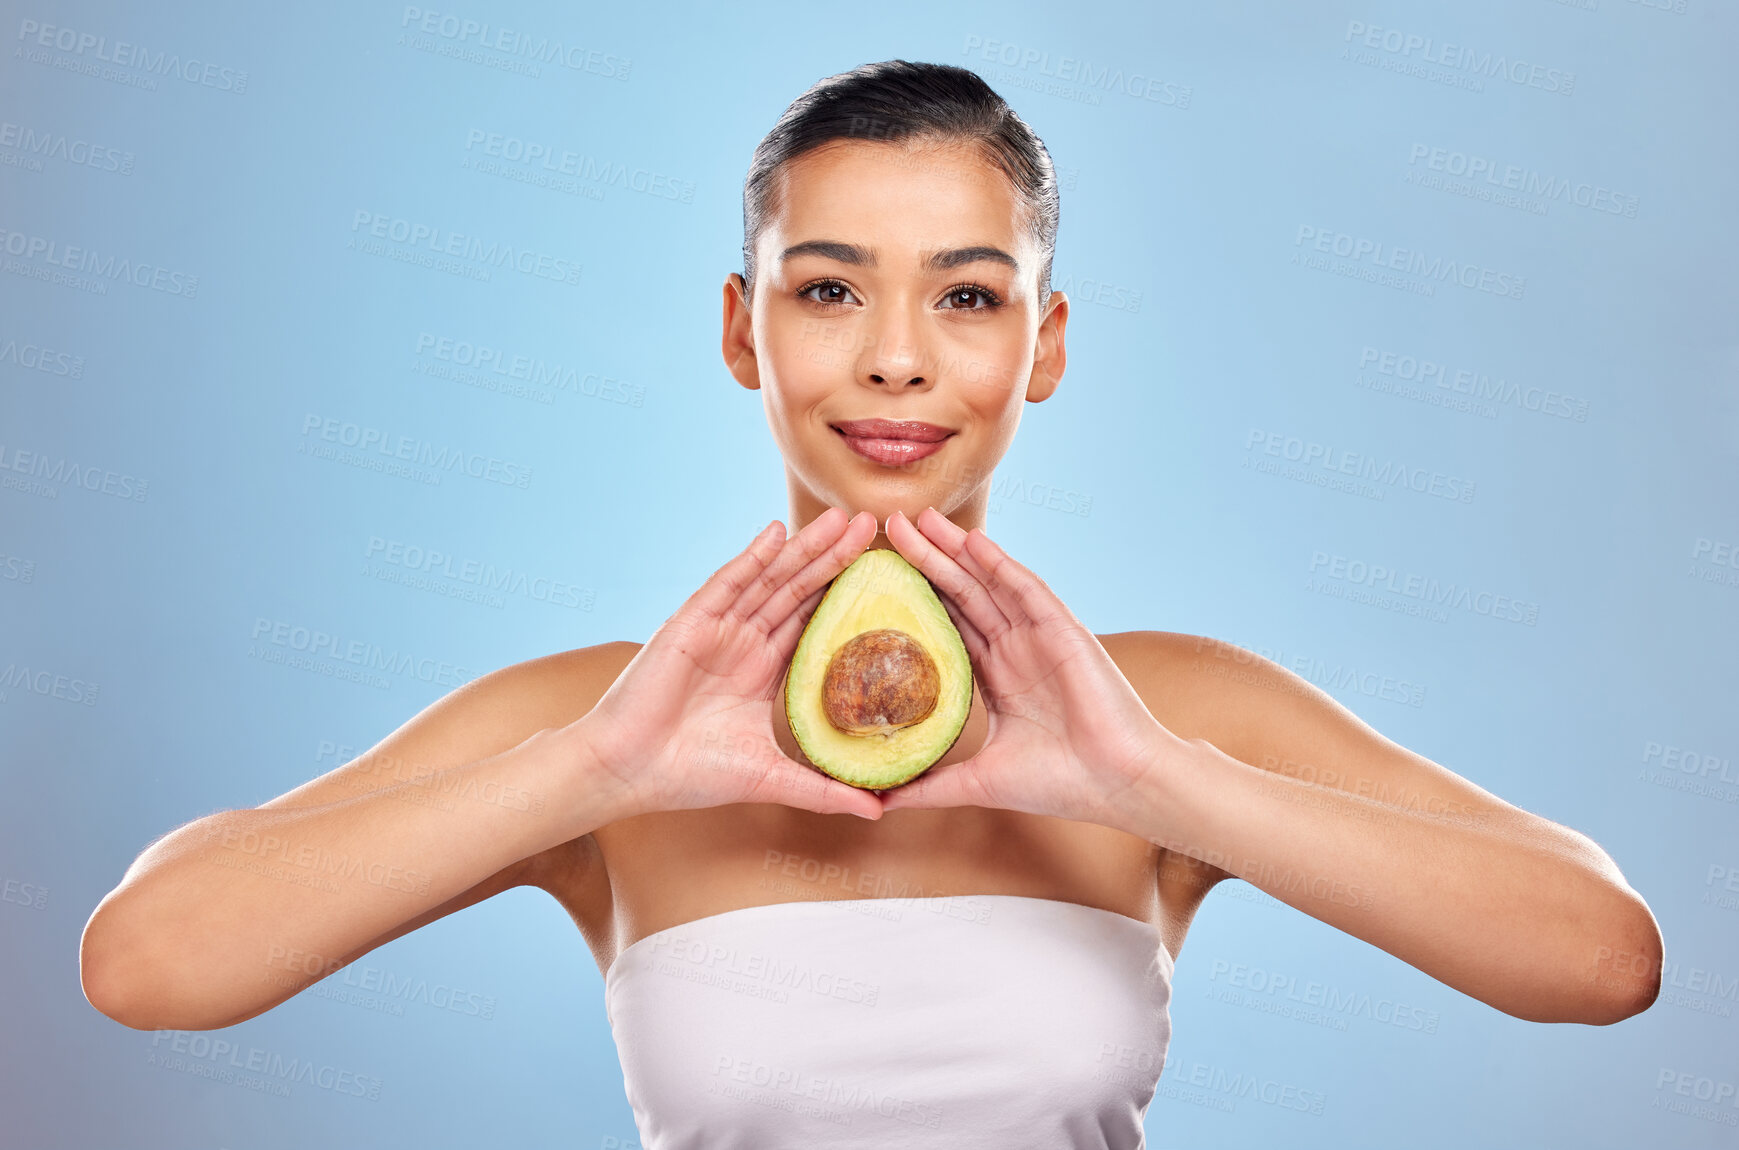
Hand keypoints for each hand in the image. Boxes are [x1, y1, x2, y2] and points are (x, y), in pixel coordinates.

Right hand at [580, 507, 885, 819]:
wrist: (630, 771)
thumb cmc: (691, 775)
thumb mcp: (773, 779)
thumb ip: (825, 790)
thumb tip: (880, 810)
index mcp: (763, 671)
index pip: (814, 623)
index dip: (848, 597)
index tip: (887, 575)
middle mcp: (744, 643)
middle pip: (800, 591)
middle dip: (835, 559)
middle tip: (873, 526)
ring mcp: (719, 630)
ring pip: (772, 580)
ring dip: (806, 549)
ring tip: (842, 520)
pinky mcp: (691, 624)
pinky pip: (727, 584)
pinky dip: (752, 558)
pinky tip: (777, 533)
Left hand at [876, 508, 1179, 831]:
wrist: (1118, 784)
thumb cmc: (1061, 784)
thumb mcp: (979, 781)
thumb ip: (930, 785)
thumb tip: (878, 802)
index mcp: (996, 677)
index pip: (947, 626)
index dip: (913, 599)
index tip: (876, 577)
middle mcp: (1015, 650)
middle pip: (961, 594)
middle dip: (927, 560)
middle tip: (890, 525)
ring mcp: (1039, 637)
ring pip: (987, 583)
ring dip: (955, 549)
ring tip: (919, 519)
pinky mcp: (1064, 631)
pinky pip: (1026, 590)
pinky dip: (1000, 564)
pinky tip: (971, 541)